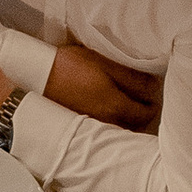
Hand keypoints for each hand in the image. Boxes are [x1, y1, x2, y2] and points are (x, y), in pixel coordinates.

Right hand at [44, 41, 160, 131]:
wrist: (37, 76)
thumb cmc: (71, 65)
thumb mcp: (105, 64)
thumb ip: (132, 77)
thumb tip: (153, 86)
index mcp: (115, 107)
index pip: (147, 113)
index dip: (154, 103)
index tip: (154, 93)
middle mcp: (107, 122)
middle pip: (136, 125)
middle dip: (144, 113)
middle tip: (145, 98)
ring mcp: (93, 126)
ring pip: (121, 128)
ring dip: (129, 119)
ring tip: (129, 104)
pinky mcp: (82, 125)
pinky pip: (106, 128)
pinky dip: (114, 121)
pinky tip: (109, 109)